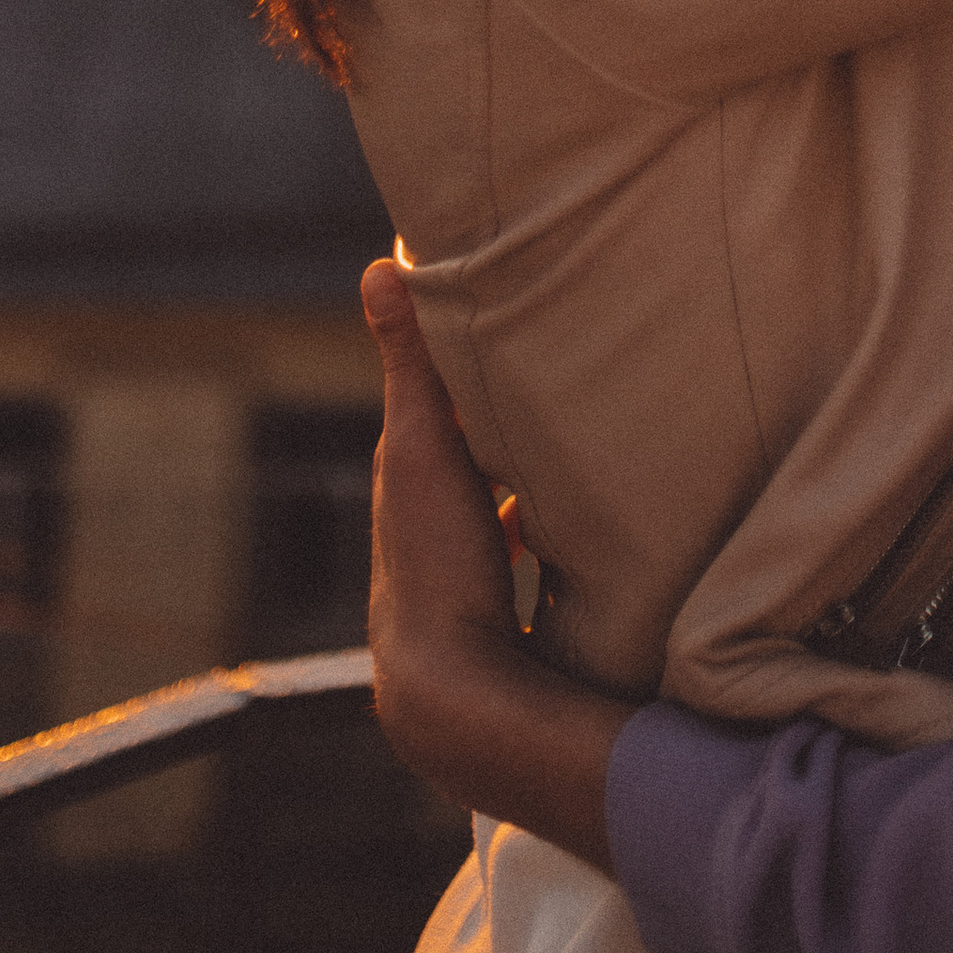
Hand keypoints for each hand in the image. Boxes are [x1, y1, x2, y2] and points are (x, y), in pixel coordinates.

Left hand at [362, 255, 627, 871]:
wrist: (449, 692)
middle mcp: (421, 518)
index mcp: (405, 473)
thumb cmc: (432, 560)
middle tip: (549, 350)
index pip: (430, 393)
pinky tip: (571, 515)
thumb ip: (411, 360)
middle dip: (494, 403)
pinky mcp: (490, 605)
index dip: (458, 348)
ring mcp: (455, 567)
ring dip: (519, 461)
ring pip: (490, 491)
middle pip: (461, 441)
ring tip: (570, 421)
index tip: (498, 296)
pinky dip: (537, 514)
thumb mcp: (424, 447)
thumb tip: (381, 261)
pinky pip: (516, 542)